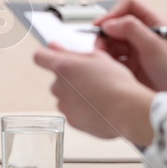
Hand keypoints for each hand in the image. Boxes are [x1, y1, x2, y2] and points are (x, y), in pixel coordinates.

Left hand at [32, 45, 154, 145]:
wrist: (127, 110)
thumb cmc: (116, 83)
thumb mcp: (98, 58)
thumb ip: (71, 52)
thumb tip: (55, 46)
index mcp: (63, 67)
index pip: (39, 56)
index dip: (46, 55)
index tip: (54, 57)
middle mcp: (58, 86)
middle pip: (57, 79)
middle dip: (70, 79)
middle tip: (91, 79)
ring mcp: (64, 105)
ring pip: (65, 96)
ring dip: (76, 95)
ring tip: (98, 95)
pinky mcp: (71, 121)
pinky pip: (73, 112)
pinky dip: (82, 110)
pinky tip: (98, 107)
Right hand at [91, 0, 166, 93]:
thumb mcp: (153, 46)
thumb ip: (131, 29)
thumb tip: (109, 23)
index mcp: (152, 21)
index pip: (128, 4)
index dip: (114, 12)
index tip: (102, 25)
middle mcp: (142, 31)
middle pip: (115, 22)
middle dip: (106, 33)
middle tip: (100, 46)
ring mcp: (134, 46)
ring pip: (111, 39)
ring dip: (104, 47)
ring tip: (103, 58)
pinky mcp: (128, 61)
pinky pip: (111, 54)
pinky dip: (107, 58)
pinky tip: (110, 66)